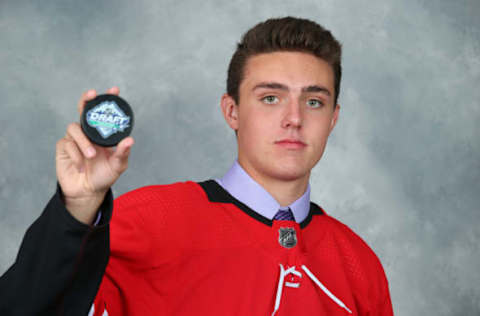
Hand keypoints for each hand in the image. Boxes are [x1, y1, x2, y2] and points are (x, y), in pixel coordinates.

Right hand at [55, 87, 134, 223]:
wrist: (88, 191)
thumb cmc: (104, 175)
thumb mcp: (118, 165)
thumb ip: (122, 153)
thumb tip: (130, 140)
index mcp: (103, 133)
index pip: (104, 113)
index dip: (107, 99)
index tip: (114, 90)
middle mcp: (88, 132)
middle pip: (84, 109)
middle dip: (87, 100)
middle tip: (92, 94)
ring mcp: (75, 138)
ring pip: (74, 128)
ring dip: (83, 141)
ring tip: (92, 155)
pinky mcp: (64, 147)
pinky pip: (68, 144)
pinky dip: (76, 155)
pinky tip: (82, 166)